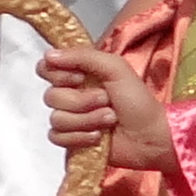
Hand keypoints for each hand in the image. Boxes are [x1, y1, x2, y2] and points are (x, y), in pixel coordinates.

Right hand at [40, 28, 171, 175]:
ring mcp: (71, 118)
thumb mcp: (115, 67)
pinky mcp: (72, 140)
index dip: (58, 75)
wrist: (149, 135)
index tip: (79, 78)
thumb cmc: (137, 100)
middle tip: (106, 100)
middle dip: (82, 101)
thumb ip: (82, 56)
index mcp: (79, 73)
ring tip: (109, 119)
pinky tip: (98, 136)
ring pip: (56, 118)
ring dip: (86, 120)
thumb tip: (49, 55)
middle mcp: (72, 94)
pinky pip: (57, 137)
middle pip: (51, 96)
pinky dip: (80, 137)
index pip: (46, 68)